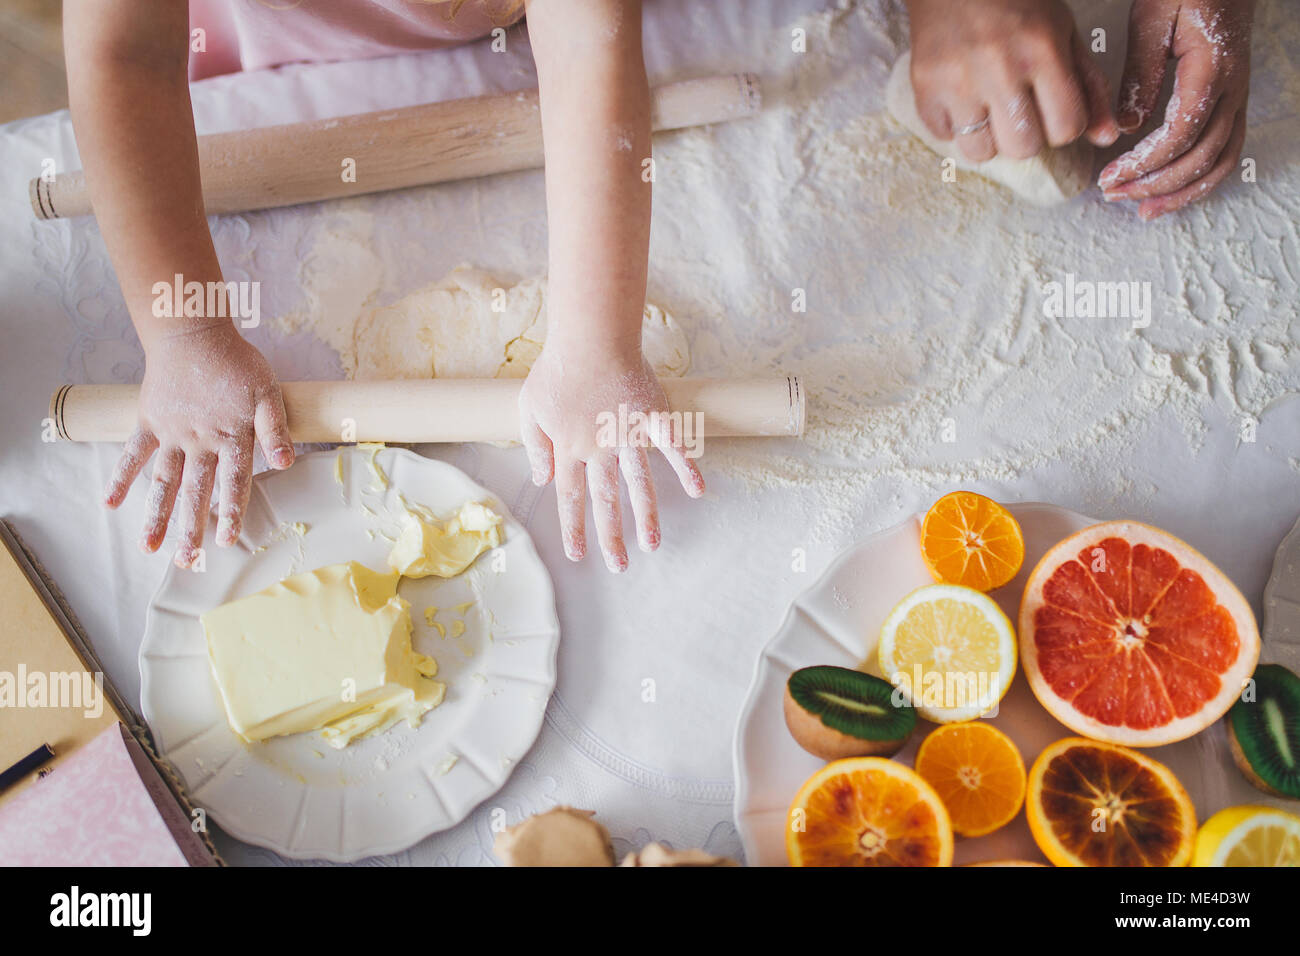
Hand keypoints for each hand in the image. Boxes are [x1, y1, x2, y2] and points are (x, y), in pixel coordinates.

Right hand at [103, 322, 293, 567]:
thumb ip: (276, 429)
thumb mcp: (268, 392)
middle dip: (191, 529)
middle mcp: (200, 443)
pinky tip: (111, 503)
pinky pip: (132, 454)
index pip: (233, 483)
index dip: (232, 512)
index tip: (227, 541)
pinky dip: (121, 478)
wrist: (194, 334)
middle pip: (195, 492)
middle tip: (187, 562)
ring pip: (163, 482)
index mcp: (232, 438)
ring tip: (149, 548)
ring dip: (156, 515)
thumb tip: (285, 463)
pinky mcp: (150, 422)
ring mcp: (172, 435)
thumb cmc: (236, 363)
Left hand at [518, 346, 703, 572]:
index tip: (579, 554)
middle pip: (605, 500)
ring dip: (646, 516)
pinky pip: (673, 446)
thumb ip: (535, 445)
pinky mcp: (654, 416)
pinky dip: (686, 468)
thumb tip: (541, 479)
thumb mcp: (530, 408)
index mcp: (569, 448)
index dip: (574, 527)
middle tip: (619, 566)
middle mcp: (600, 448)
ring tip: (652, 545)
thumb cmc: (557, 368)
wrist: (590, 337)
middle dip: (611, 536)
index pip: (570, 497)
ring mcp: (629, 434)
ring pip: (639, 483)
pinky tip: (697, 491)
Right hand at [905, 0, 1117, 161]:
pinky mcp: (924, 87)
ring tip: (988, 109)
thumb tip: (1106, 137)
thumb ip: (1088, 86)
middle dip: (1025, 137)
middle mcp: (999, 67)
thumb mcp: (1063, 34)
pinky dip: (953, 125)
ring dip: (988, 138)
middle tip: (1019, 111)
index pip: (1065, 128)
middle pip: (1022, 148)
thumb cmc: (1015, 5)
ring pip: (980, 152)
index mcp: (1041, 50)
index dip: (1063, 126)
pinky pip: (943, 136)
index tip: (1053, 109)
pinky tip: (961, 98)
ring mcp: (957, 80)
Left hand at [1098, 0, 1252, 218]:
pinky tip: (1172, 193)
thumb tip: (1127, 127)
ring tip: (1144, 210)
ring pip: (1219, 162)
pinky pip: (1225, 151)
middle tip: (1114, 194)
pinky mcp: (1232, 100)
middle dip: (1155, 185)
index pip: (1181, 135)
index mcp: (1212, 71)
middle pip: (1201, 157)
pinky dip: (1200, 179)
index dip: (1144, 164)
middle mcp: (1232, 89)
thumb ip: (1141, 74)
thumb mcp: (1153, 19)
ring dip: (1181, 192)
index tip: (1110, 177)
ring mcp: (1237, 97)